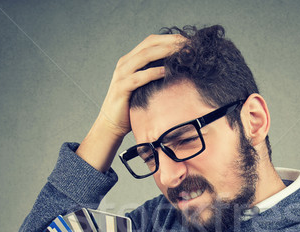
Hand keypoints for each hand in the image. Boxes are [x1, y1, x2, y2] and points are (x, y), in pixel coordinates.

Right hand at [77, 34, 184, 171]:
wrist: (111, 124)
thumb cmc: (132, 106)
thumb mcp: (145, 86)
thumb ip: (155, 75)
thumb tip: (180, 71)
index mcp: (131, 60)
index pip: (152, 41)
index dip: (170, 39)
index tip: (188, 41)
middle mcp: (125, 63)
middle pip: (149, 44)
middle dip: (170, 42)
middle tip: (188, 44)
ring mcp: (122, 74)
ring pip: (144, 56)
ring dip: (164, 52)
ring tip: (180, 53)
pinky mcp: (121, 88)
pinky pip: (139, 77)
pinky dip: (153, 72)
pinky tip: (166, 71)